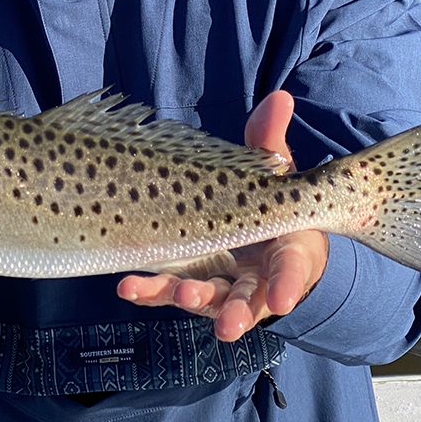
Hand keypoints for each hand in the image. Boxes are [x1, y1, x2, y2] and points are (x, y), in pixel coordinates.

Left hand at [117, 91, 328, 340]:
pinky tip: (128, 286)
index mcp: (286, 251)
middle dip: (239, 312)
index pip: (292, 271)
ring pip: (207, 299)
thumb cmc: (267, 198)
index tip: (284, 298)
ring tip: (179, 296)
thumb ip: (270, 138)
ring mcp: (219, 283)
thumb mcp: (270, 170)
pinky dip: (149, 290)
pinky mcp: (185, 280)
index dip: (289, 284)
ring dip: (191, 300)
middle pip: (249, 300)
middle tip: (227, 325)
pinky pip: (167, 288)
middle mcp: (254, 276)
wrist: (245, 224)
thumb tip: (279, 97)